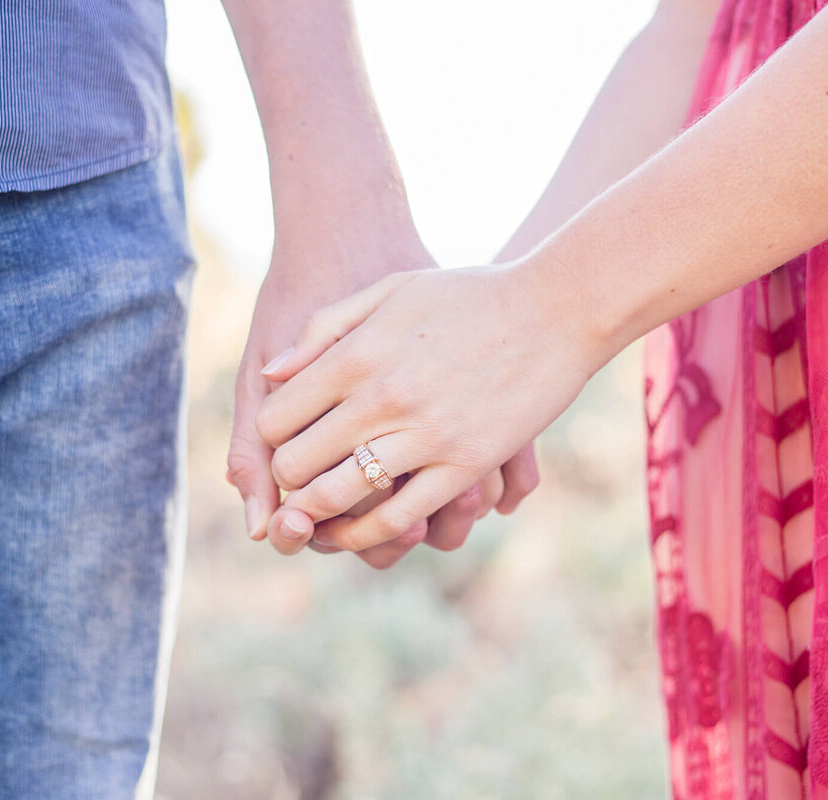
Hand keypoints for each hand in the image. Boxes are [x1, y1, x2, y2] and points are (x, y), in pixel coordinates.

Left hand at [228, 232, 539, 566]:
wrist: (557, 306)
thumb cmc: (470, 293)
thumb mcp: (390, 290)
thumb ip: (324, 329)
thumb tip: (271, 375)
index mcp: (356, 354)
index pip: (276, 417)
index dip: (270, 436)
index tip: (283, 439)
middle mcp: (382, 398)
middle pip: (297, 463)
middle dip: (287, 478)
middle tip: (294, 481)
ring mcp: (424, 435)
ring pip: (340, 497)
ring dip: (317, 512)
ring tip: (315, 512)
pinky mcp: (465, 465)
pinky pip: (401, 517)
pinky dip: (369, 533)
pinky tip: (359, 531)